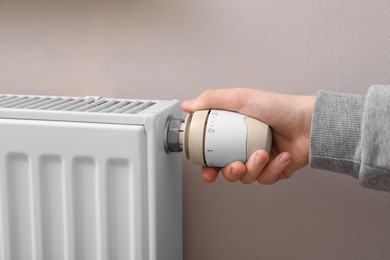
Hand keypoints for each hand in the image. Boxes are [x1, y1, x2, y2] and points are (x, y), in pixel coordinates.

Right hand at [181, 88, 315, 184]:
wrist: (309, 122)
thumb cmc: (279, 107)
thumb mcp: (242, 98)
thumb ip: (212, 100)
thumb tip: (188, 105)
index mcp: (234, 132)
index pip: (214, 152)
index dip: (207, 165)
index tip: (206, 170)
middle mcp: (245, 147)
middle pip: (228, 170)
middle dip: (230, 172)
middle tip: (236, 165)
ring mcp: (261, 159)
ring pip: (247, 177)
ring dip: (254, 168)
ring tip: (263, 154)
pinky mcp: (275, 170)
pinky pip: (266, 178)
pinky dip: (273, 169)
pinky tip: (282, 156)